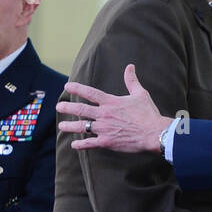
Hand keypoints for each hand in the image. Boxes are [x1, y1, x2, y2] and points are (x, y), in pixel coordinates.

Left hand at [55, 64, 169, 152]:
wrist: (153, 133)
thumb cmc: (148, 113)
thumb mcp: (140, 94)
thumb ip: (132, 81)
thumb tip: (130, 67)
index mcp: (111, 102)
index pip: (90, 93)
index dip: (77, 89)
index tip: (67, 87)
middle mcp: (104, 114)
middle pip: (81, 110)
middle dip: (68, 108)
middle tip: (58, 107)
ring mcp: (104, 129)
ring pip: (82, 127)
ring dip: (70, 126)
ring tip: (61, 126)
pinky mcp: (107, 142)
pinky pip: (90, 143)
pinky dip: (81, 145)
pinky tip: (74, 145)